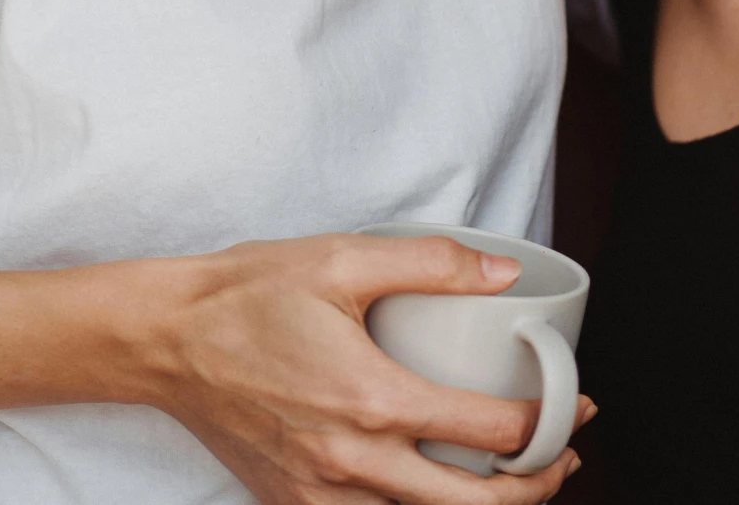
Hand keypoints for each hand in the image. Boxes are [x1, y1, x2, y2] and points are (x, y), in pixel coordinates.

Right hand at [134, 233, 587, 504]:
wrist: (164, 339)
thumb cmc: (247, 294)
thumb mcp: (343, 257)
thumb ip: (432, 262)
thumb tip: (504, 274)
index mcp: (371, 399)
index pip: (491, 432)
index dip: (550, 423)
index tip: (573, 404)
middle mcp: (351, 462)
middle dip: (537, 487)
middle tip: (563, 455)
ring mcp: (321, 493)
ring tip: (511, 474)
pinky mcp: (296, 504)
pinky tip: (436, 484)